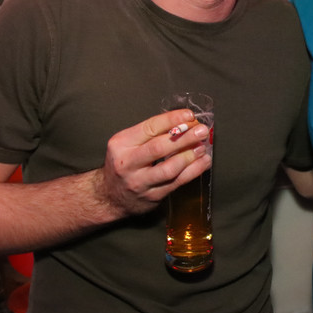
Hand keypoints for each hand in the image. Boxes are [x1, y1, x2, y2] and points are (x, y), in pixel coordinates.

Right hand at [96, 109, 211, 217]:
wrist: (109, 196)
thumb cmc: (124, 163)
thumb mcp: (128, 144)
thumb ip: (151, 134)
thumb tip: (185, 122)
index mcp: (121, 144)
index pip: (150, 127)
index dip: (172, 120)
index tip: (190, 115)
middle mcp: (127, 163)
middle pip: (159, 148)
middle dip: (184, 137)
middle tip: (202, 131)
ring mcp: (139, 182)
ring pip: (169, 169)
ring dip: (190, 156)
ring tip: (202, 147)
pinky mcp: (151, 197)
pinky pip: (176, 183)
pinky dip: (193, 171)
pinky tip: (203, 162)